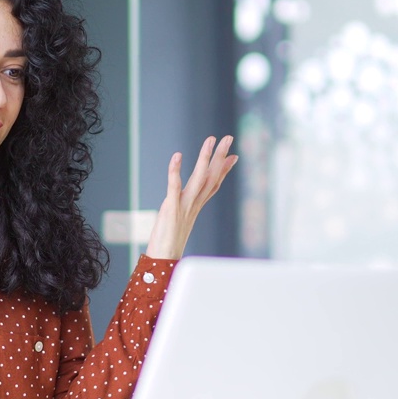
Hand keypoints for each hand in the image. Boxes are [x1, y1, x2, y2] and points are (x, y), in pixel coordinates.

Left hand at [144, 135, 237, 259]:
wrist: (163, 260)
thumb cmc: (168, 242)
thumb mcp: (180, 220)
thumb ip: (185, 209)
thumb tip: (191, 203)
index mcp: (196, 206)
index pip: (214, 184)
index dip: (224, 169)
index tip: (233, 155)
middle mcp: (193, 204)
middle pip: (211, 176)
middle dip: (220, 156)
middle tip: (229, 138)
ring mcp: (184, 205)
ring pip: (198, 178)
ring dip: (204, 158)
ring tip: (211, 140)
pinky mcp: (171, 208)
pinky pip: (174, 186)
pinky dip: (176, 170)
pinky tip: (177, 156)